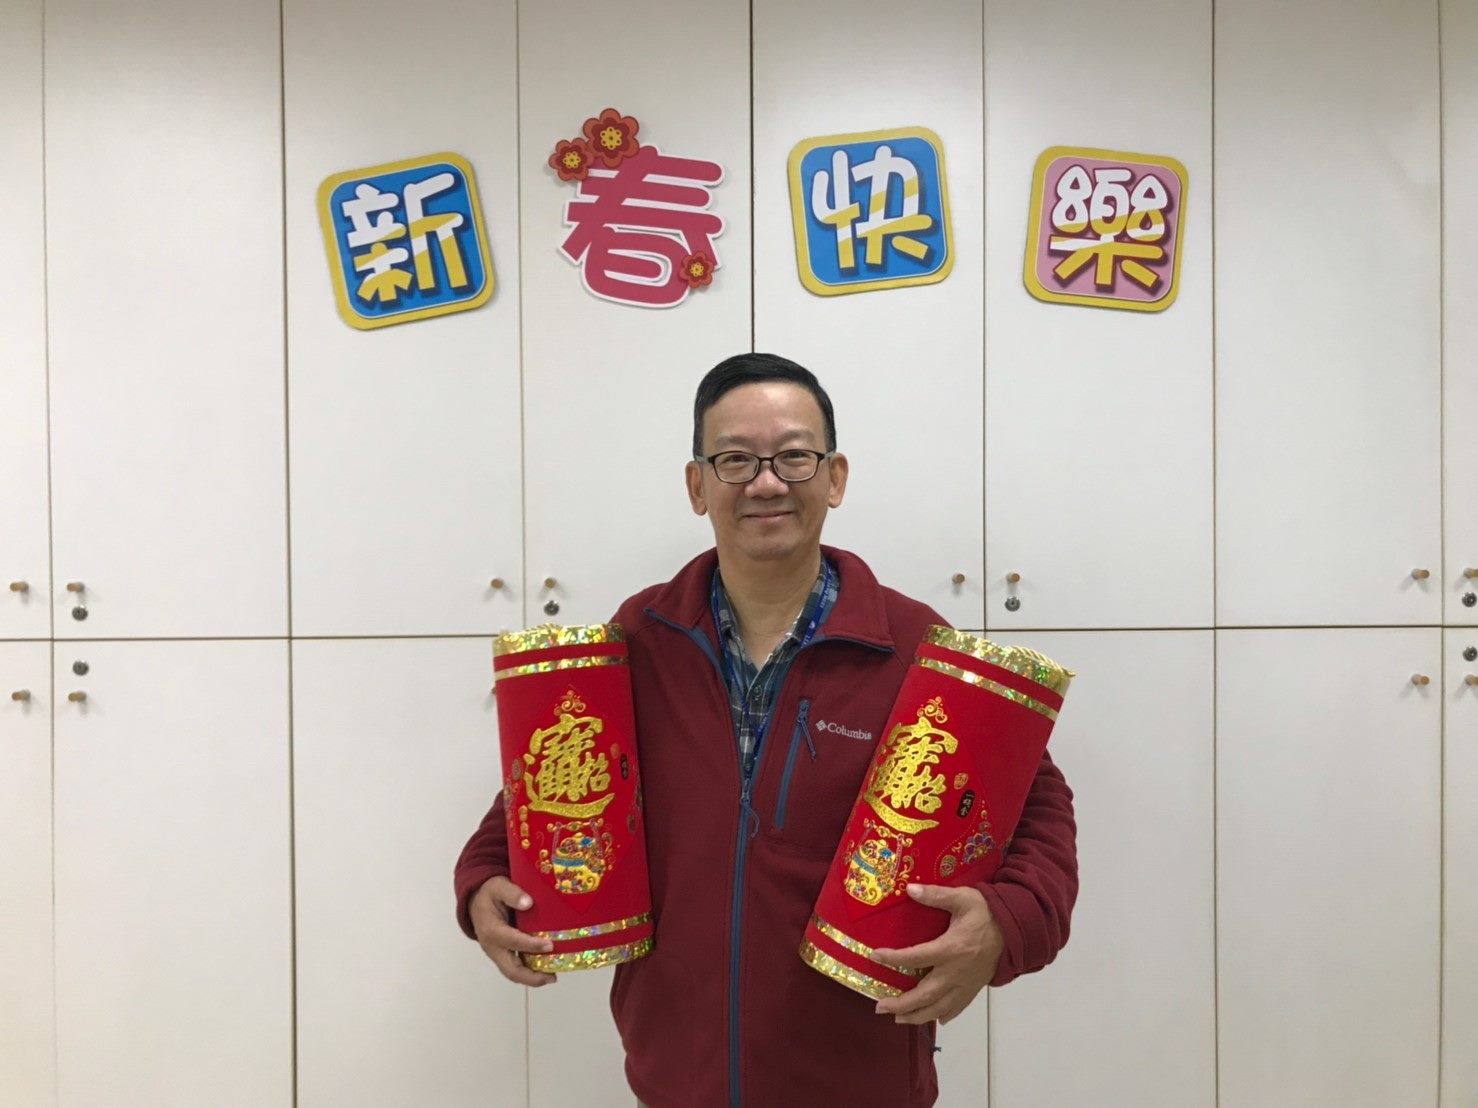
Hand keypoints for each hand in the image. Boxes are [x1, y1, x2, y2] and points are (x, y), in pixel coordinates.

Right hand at [468, 875, 557, 987]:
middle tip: (552, 977)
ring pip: (512, 973)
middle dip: (531, 977)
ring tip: (551, 977)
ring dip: (531, 978)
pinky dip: (529, 972)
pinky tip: (545, 971)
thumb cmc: (490, 893)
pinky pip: (514, 967)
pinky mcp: (502, 954)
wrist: (476, 900)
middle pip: (510, 970)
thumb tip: (528, 903)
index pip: (513, 941)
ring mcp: (496, 953)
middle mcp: (492, 946)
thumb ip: (512, 893)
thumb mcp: (499, 886)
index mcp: (491, 930)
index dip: (531, 945)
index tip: (550, 945)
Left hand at [871, 883, 1003, 1024]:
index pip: (916, 957)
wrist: (1015, 930)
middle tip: (880, 1007)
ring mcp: (965, 984)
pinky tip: (934, 1019)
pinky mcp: (974, 989)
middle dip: (901, 1004)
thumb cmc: (986, 913)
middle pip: (925, 995)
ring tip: (898, 1019)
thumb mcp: (962, 898)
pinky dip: (943, 1015)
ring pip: (938, 1007)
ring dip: (917, 1016)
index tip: (875, 956)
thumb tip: (909, 888)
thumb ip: (936, 895)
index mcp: (950, 948)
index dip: (893, 958)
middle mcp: (955, 972)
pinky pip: (957, 1008)